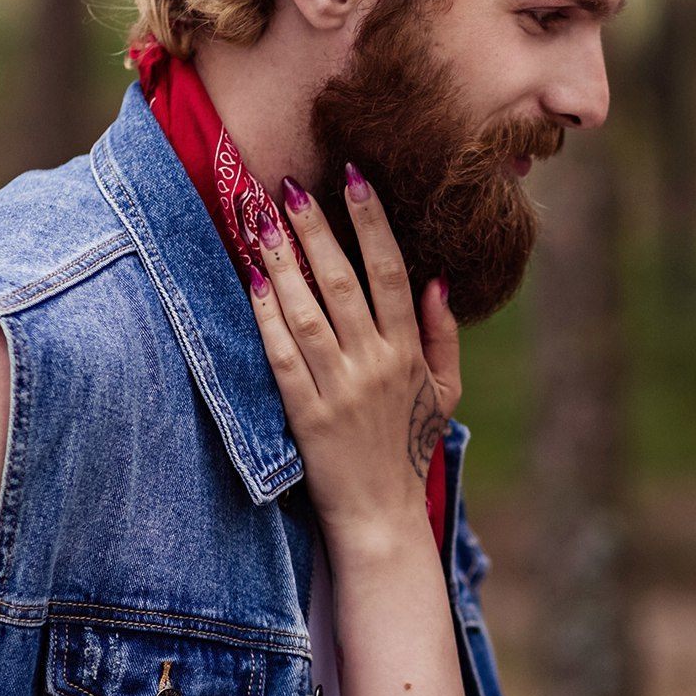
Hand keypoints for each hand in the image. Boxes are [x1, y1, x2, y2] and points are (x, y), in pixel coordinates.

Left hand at [250, 165, 462, 544]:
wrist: (382, 517)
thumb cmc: (409, 448)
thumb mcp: (445, 392)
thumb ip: (443, 335)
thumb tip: (437, 278)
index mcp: (409, 354)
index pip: (392, 273)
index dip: (372, 222)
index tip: (354, 178)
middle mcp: (376, 366)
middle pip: (342, 283)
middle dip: (316, 230)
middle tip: (291, 187)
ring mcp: (340, 390)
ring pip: (307, 313)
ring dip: (282, 264)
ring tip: (260, 222)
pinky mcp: (305, 416)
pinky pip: (282, 357)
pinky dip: (266, 318)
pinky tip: (250, 283)